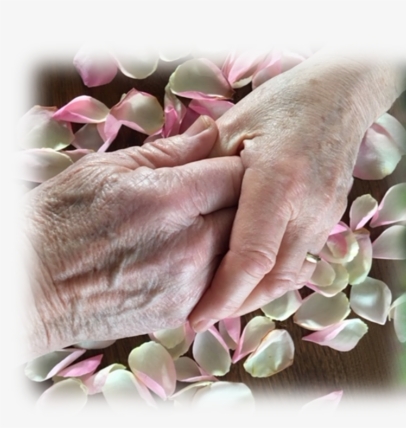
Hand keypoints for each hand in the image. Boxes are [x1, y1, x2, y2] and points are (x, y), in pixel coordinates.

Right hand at [23, 117, 242, 357]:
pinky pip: (228, 285)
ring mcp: (191, 283)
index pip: (238, 176)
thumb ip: (171, 152)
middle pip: (251, 216)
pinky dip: (225, 269)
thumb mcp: (107, 170)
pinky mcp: (186, 311)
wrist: (30, 288)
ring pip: (245, 253)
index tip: (229, 167)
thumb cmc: (59, 221)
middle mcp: (188, 244)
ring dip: (238, 237)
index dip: (239, 168)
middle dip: (246, 203)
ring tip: (211, 226)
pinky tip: (201, 257)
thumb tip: (212, 131)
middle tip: (224, 196)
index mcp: (169, 199)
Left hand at [188, 50, 404, 330]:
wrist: (340, 98)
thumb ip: (202, 169)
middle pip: (275, 280)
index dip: (223, 294)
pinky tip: (249, 277)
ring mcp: (326, 216)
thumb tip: (169, 214)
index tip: (195, 318)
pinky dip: (274, 277)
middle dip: (237, 306)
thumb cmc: (281, 105)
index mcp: (279, 182)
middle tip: (200, 318)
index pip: (252, 258)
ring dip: (256, 296)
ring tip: (221, 304)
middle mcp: (308, 207)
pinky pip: (302, 261)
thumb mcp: (232, 126)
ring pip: (291, 277)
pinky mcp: (332, 219)